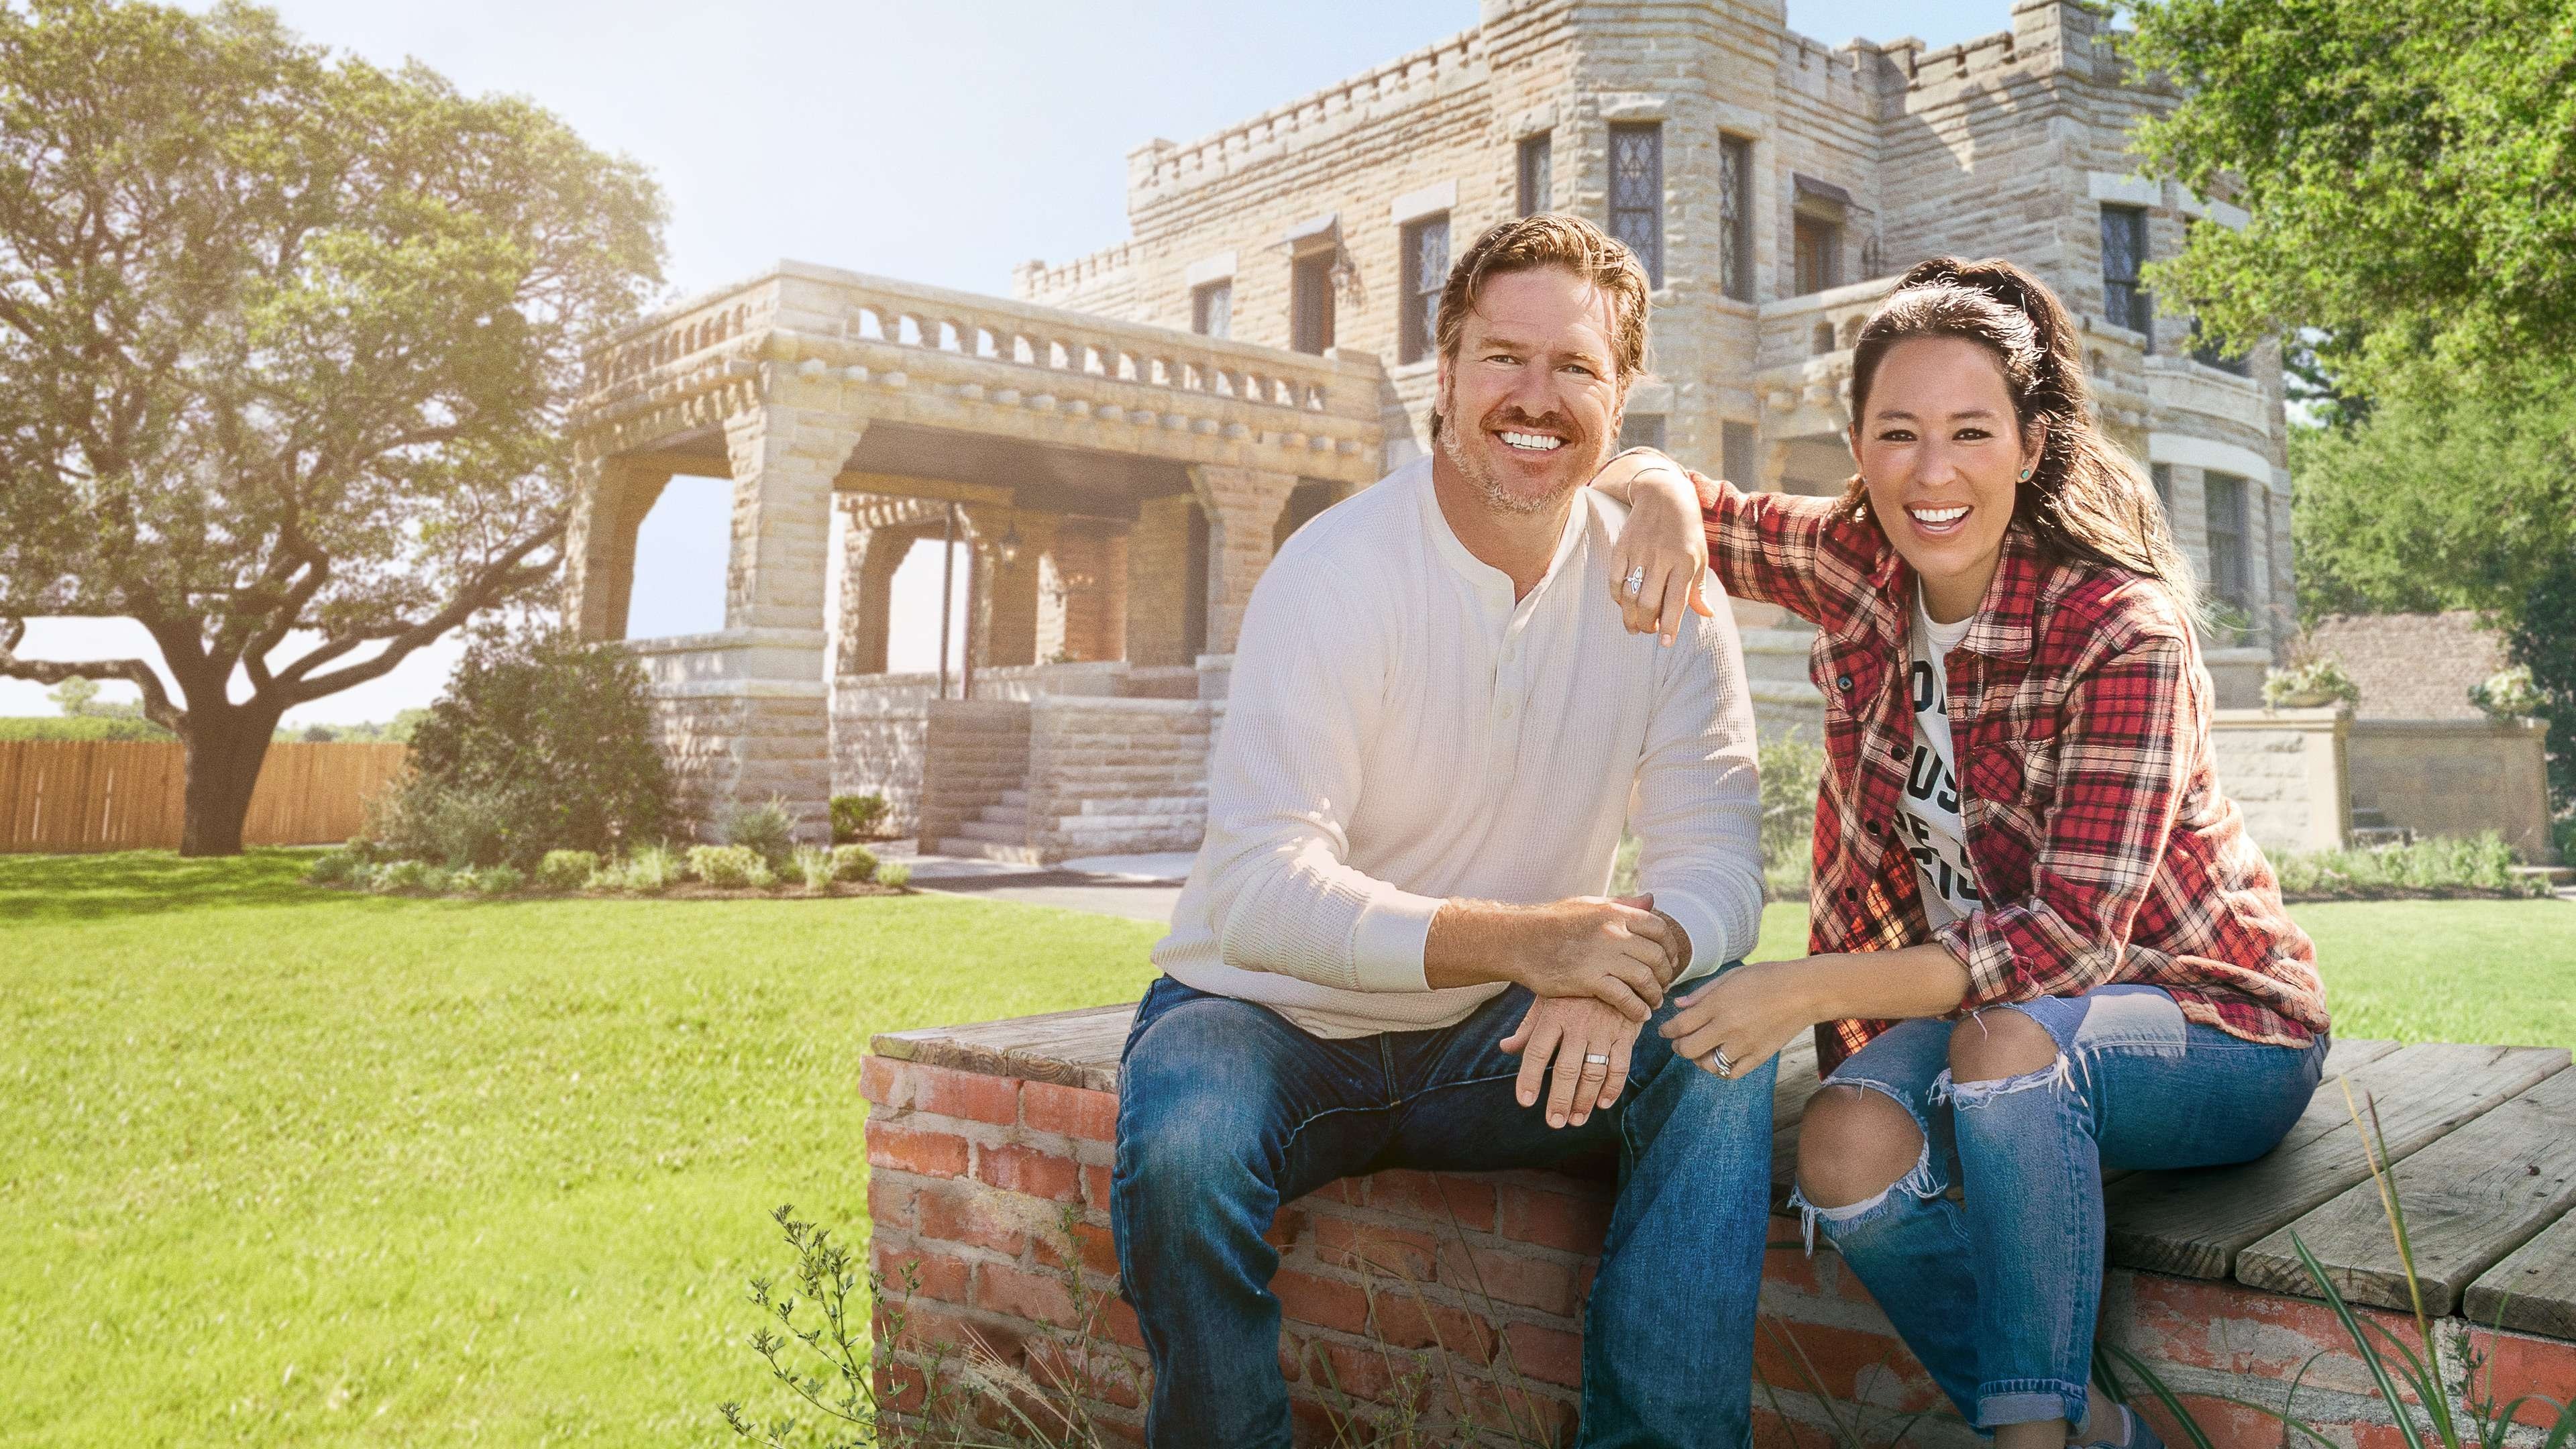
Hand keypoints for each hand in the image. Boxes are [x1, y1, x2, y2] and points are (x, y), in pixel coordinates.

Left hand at [1502, 995, 1642, 1128]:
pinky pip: (1620, 1066)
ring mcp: (1604, 1029)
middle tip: (1554, 1122)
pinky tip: (1602, 1103)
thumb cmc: (1573, 988)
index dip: (1529, 1078)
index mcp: (1553, 1014)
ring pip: (1593, 1072)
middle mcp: (1578, 1023)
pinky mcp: (1626, 1033)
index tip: (1525, 1102)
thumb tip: (1505, 1048)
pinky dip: (1612, 1088)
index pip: (1536, 1051)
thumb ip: (1528, 1028)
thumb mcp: (1547, 999)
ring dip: (1585, 1100)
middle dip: (1560, 1099)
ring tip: (1575, 1120)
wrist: (1615, 965)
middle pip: (1566, 1068)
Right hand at [1515, 897, 1676, 1020]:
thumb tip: (1651, 899)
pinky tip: (1638, 1015)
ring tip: (1653, 1003)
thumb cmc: (1552, 922)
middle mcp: (1613, 933)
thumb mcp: (1589, 905)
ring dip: (1654, 994)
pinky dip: (1636, 1009)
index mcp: (1615, 913)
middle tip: (1662, 986)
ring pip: (1645, 979)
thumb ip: (1623, 904)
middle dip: (1665, 975)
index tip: (1670, 961)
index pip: (1659, 929)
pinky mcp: (1589, 980)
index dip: (1670, 947)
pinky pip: (1625, 998)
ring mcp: (1602, 957)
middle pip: (1656, 956)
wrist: (1519, 941)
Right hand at [1595, 448, 1716, 644]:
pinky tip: (1623, 605)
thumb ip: (1698, 588)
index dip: (1669, 627)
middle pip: (1647, 603)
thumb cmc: (1686, 531)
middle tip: (1649, 631)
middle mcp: (1661, 558)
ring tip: (1634, 626)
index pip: (1675, 602)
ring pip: (1629, 595)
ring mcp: (1639, 553)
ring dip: (1630, 616)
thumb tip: (1706, 615)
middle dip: (1647, 625)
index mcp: (1685, 562)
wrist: (1664, 495)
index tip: (1665, 643)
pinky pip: (1614, 580)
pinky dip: (1617, 598)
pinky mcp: (1621, 547)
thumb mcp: (1699, 556)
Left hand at [1658, 959, 1814, 1079]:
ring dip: (1699, 1060)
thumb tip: (1677, 1006)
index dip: (1667, 1030)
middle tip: (1679, 1042)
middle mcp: (1727, 1027)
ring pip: (1707, 1065)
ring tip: (1702, 1050)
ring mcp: (1744, 1045)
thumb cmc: (1767, 978)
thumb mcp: (1731, 977)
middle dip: (1678, 1047)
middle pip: (1688, 1049)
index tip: (1664, 1030)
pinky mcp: (1759, 1057)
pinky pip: (1731, 1072)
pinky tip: (1721, 1057)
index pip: (1680, 1025)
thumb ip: (1702, 993)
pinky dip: (1722, 1069)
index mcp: (1718, 1004)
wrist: (1804, 992)